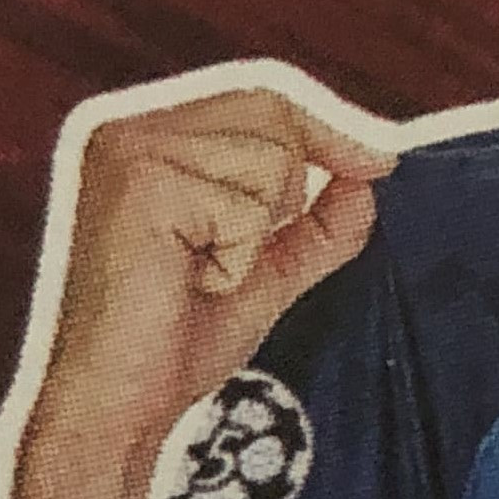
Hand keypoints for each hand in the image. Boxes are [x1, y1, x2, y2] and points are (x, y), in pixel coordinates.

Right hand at [32, 79, 397, 463]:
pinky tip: (190, 279)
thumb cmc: (173, 343)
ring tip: (199, 271)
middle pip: (272, 115)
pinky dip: (236, 256)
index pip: (260, 95)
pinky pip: (246, 203)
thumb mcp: (264, 270)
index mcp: (152, 135)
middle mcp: (133, 124)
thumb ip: (317, 221)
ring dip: (252, 235)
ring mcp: (133, 146)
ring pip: (269, 157)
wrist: (120, 403)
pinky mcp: (144, 180)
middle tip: (225, 260)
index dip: (326, 126)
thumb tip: (370, 170)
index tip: (378, 160)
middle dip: (282, 195)